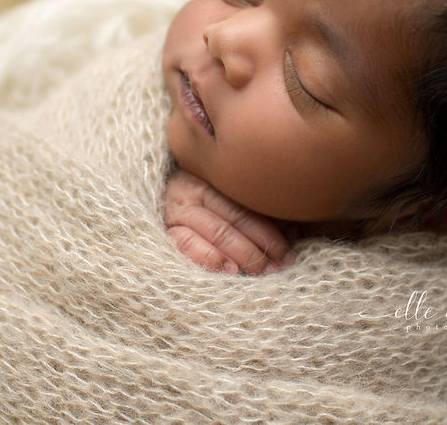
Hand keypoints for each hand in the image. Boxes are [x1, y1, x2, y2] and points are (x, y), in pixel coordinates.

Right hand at [163, 168, 296, 274]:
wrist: (152, 191)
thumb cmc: (200, 196)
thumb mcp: (222, 191)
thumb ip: (249, 203)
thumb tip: (295, 228)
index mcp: (213, 176)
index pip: (247, 204)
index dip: (272, 229)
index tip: (291, 251)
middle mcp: (195, 189)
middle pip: (235, 218)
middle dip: (262, 245)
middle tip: (282, 265)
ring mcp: (177, 208)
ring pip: (217, 231)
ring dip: (243, 254)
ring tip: (263, 271)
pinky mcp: (163, 229)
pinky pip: (186, 243)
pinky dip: (209, 257)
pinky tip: (228, 270)